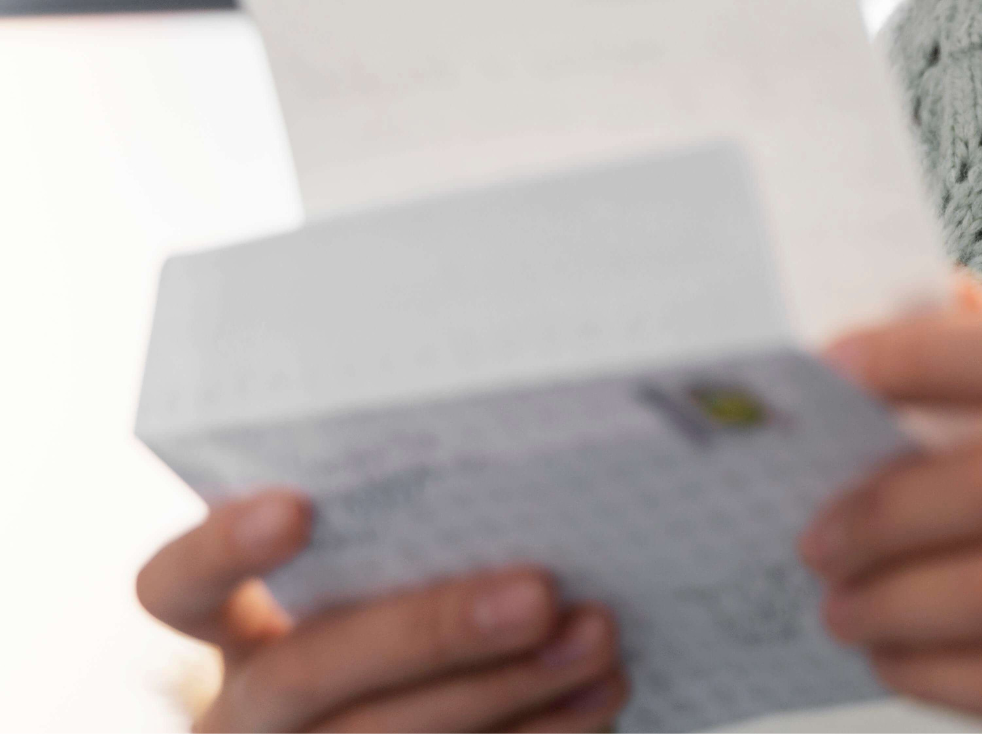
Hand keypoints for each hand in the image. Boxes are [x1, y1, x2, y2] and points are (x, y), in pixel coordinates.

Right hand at [137, 491, 628, 730]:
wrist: (432, 700)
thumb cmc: (420, 601)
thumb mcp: (394, 570)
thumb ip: (423, 532)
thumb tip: (530, 477)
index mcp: (233, 628)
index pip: (178, 587)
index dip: (224, 549)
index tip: (296, 507)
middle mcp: (253, 707)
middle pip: (306, 674)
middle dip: (429, 632)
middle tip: (538, 592)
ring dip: (507, 690)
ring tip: (597, 637)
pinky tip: (599, 698)